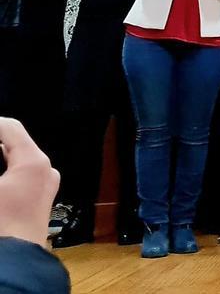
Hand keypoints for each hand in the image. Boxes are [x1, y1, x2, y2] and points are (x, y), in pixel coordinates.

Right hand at [0, 117, 59, 246]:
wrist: (15, 261)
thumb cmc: (0, 222)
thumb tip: (0, 147)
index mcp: (34, 161)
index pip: (8, 128)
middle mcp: (45, 169)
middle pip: (12, 143)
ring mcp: (45, 185)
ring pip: (16, 159)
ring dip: (0, 156)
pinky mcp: (39, 199)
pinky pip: (19, 175)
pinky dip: (5, 170)